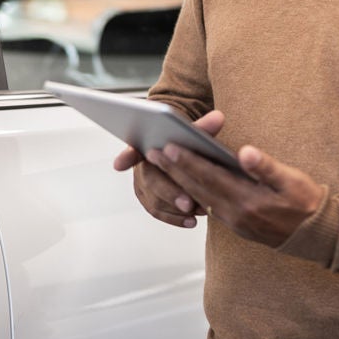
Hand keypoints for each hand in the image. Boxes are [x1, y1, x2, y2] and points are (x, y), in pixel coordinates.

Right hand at [113, 110, 224, 228]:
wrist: (173, 149)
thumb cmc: (181, 140)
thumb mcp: (190, 131)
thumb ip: (203, 127)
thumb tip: (219, 117)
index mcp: (146, 144)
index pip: (132, 148)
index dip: (126, 157)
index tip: (120, 164)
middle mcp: (140, 165)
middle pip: (150, 179)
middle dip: (169, 192)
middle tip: (188, 202)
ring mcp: (142, 184)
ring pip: (154, 199)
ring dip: (175, 207)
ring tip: (196, 210)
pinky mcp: (148, 198)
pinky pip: (157, 211)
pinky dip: (174, 217)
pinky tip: (191, 221)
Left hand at [156, 142, 324, 247]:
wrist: (316, 234)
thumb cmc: (307, 202)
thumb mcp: (292, 180)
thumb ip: (266, 167)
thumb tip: (245, 153)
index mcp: (247, 200)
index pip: (210, 177)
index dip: (188, 161)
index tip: (169, 146)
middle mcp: (236, 214)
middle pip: (198, 188)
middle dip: (173, 170)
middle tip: (152, 153)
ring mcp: (235, 221)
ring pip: (200, 198)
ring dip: (179, 181)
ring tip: (162, 165)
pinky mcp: (237, 225)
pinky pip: (209, 206)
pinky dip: (194, 193)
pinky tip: (185, 183)